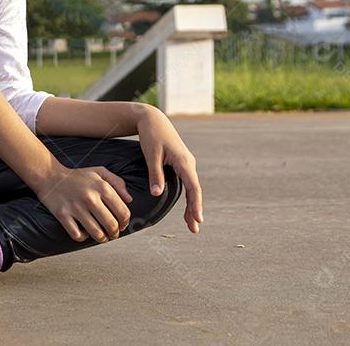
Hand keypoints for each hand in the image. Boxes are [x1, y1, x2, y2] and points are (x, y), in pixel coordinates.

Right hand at [34, 163, 133, 243]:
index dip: (125, 222)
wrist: (49, 175)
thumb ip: (117, 182)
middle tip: (113, 234)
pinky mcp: (63, 215)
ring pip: (97, 234)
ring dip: (102, 239)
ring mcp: (76, 207)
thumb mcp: (99, 172)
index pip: (123, 213)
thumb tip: (130, 200)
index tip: (121, 225)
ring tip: (102, 237)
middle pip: (112, 226)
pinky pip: (78, 235)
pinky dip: (83, 237)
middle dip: (115, 233)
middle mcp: (90, 198)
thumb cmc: (77, 175)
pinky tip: (84, 232)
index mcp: (102, 187)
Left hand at [136, 105, 203, 233]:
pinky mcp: (181, 163)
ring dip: (192, 205)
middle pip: (194, 191)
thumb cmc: (151, 135)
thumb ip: (155, 175)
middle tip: (194, 230)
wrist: (152, 119)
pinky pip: (187, 183)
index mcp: (183, 161)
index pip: (193, 187)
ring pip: (192, 188)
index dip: (195, 205)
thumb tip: (157, 195)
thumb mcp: (151, 154)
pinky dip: (188, 196)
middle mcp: (188, 163)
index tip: (198, 220)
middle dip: (195, 210)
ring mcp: (186, 163)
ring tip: (191, 224)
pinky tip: (187, 208)